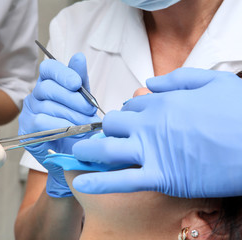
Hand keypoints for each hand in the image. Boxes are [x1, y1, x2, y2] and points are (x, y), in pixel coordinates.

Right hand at [18, 52, 99, 196]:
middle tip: (89, 111)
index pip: (48, 68)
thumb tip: (78, 57)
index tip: (77, 83)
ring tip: (87, 124)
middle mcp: (35, 96)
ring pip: (47, 106)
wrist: (73, 156)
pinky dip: (59, 126)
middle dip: (73, 99)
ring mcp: (28, 112)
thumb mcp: (84, 103)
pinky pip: (41, 122)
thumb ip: (81, 82)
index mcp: (49, 85)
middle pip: (48, 87)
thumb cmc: (78, 127)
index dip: (62, 73)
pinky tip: (72, 130)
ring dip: (70, 114)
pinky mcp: (26, 129)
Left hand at [72, 68, 241, 197]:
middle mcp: (149, 125)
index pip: (129, 107)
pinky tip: (81, 183)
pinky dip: (99, 182)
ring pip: (108, 148)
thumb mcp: (212, 81)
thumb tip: (149, 83)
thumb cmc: (239, 111)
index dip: (128, 115)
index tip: (129, 121)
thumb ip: (176, 79)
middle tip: (109, 137)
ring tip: (77, 153)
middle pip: (113, 125)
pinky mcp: (161, 177)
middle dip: (108, 130)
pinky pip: (122, 181)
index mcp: (161, 102)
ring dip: (89, 150)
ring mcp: (152, 151)